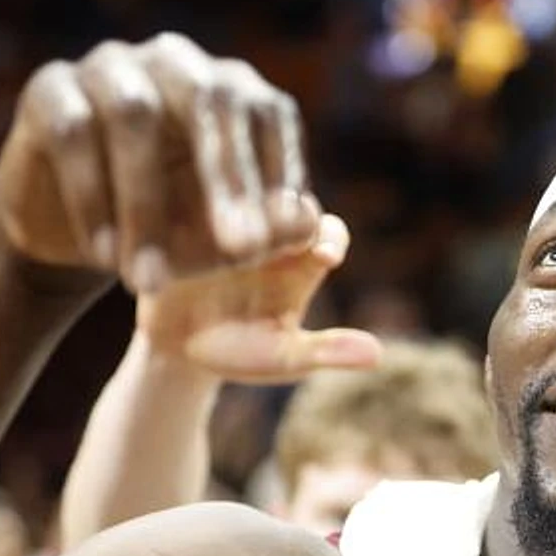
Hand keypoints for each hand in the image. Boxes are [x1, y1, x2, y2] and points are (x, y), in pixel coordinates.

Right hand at [0, 33, 316, 293]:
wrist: (84, 237)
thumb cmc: (172, 230)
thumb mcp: (225, 244)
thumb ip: (272, 235)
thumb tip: (308, 224)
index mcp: (231, 89)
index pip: (268, 112)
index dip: (279, 171)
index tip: (279, 240)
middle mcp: (175, 62)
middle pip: (208, 97)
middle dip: (227, 177)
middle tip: (239, 250)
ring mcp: (109, 66)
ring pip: (134, 113)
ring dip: (146, 203)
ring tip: (150, 281)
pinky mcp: (50, 88)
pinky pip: (74, 132)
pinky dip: (92, 198)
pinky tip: (104, 255)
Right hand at [136, 212, 380, 383]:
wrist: (179, 351)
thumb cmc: (242, 353)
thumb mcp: (284, 357)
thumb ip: (327, 350)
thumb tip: (377, 357)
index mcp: (302, 256)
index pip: (328, 231)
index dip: (331, 239)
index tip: (326, 258)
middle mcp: (267, 230)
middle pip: (284, 203)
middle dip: (284, 210)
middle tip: (280, 224)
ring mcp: (224, 223)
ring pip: (236, 198)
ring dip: (236, 205)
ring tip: (230, 225)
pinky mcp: (181, 225)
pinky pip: (185, 209)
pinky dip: (187, 211)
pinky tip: (182, 221)